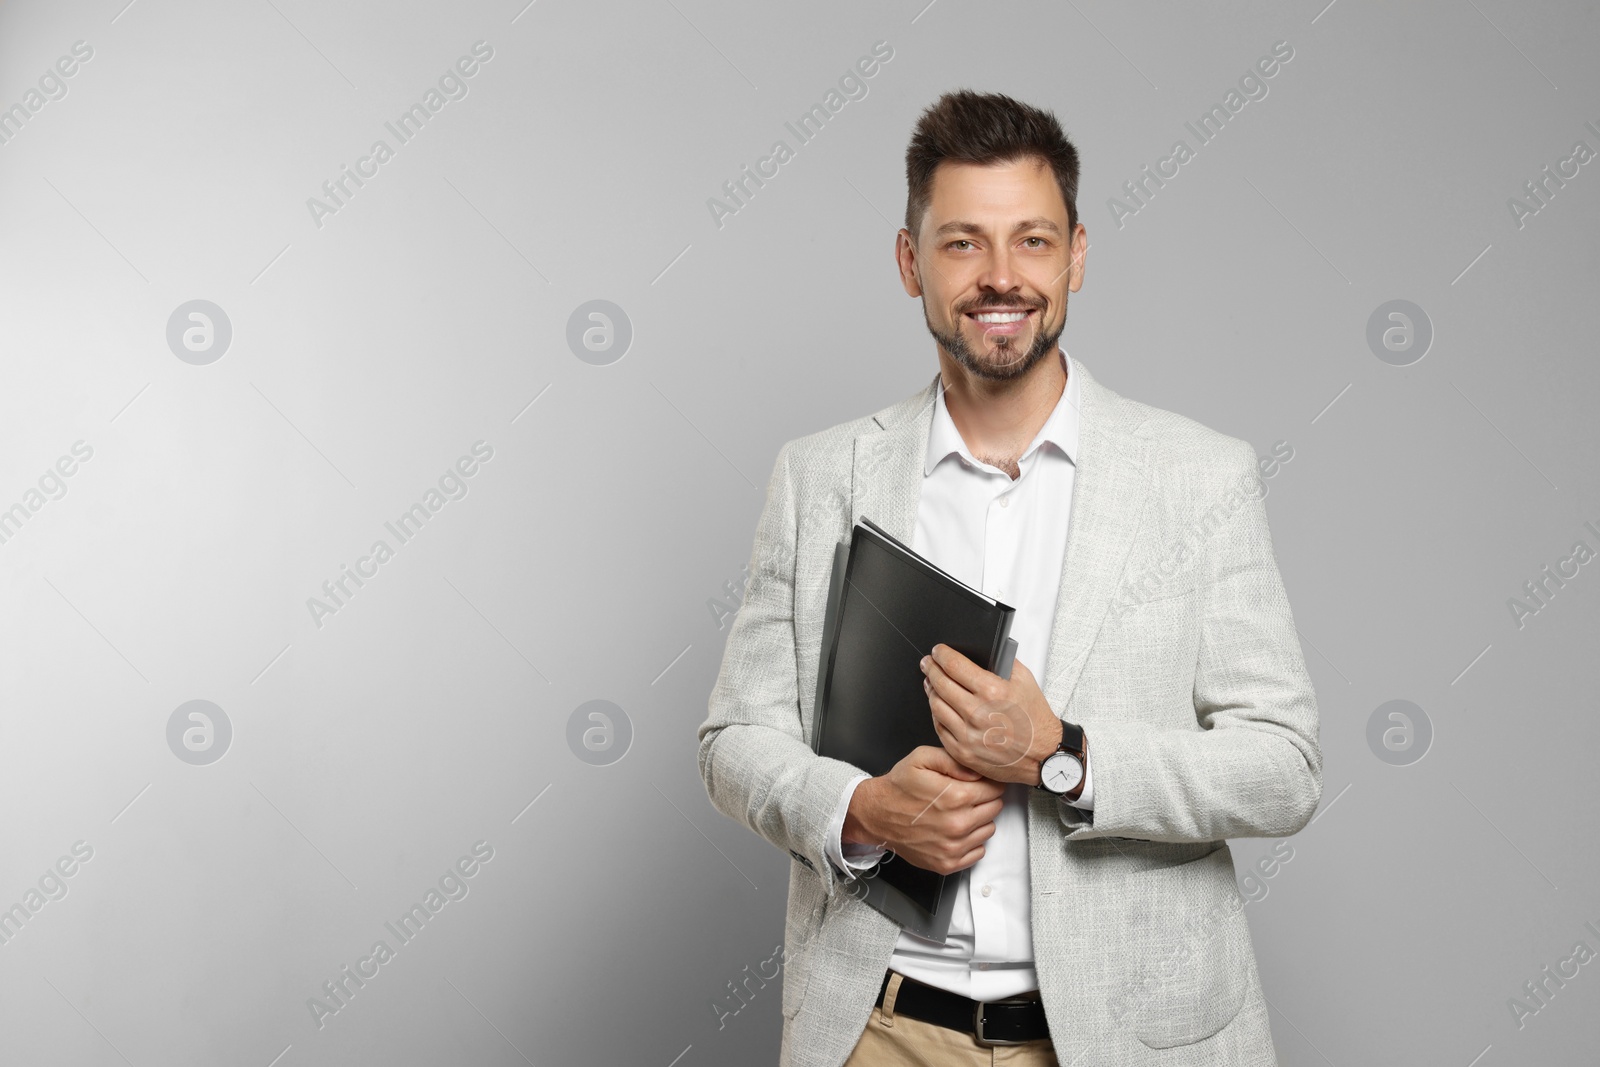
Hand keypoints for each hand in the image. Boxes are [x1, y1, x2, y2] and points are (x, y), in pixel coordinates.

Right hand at [843, 746, 1005, 874]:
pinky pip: (979, 852)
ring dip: (979, 820)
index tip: (976, 782)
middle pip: (995, 808)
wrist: (876, 815)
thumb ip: (955, 761)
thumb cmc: (899, 787)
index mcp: (955, 796)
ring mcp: (953, 847)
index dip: (988, 782)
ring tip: (957, 813)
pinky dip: (971, 841)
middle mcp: (957, 824)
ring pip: (989, 830)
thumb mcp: (922, 759)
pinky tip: (954, 831)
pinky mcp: (947, 864)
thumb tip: (980, 771)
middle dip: (985, 799)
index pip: (996, 789)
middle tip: (964, 796)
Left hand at [921, 645, 1062, 785]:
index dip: (941, 654)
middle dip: (931, 668)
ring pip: (936, 705)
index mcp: (992, 692)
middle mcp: (977, 713)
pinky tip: (939, 706)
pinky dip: (936, 714)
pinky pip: (939, 728)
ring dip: (930, 690)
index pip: (954, 665)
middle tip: (928, 663)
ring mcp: (968, 735)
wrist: (1043, 756)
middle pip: (940, 683)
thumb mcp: (1025, 681)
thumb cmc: (1035, 721)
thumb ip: (1003, 662)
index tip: (938, 651)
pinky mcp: (963, 752)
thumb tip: (983, 653)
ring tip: (931, 683)